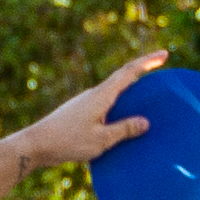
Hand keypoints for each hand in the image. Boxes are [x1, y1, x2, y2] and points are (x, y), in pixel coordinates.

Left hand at [11, 52, 170, 172]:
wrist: (34, 145)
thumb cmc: (67, 142)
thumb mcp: (100, 140)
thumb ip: (123, 130)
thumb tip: (145, 122)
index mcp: (101, 96)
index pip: (129, 73)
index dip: (148, 62)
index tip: (164, 54)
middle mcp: (93, 94)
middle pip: (122, 78)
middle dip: (142, 72)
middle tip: (159, 69)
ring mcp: (85, 102)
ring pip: (113, 93)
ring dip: (130, 91)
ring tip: (146, 99)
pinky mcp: (79, 112)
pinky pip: (105, 104)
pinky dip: (118, 106)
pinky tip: (122, 120)